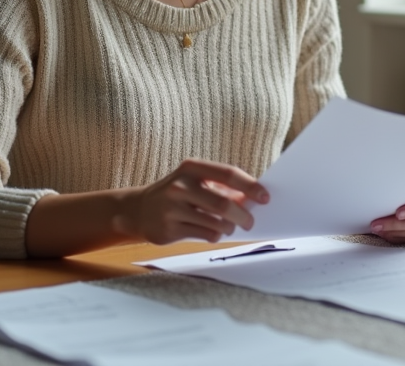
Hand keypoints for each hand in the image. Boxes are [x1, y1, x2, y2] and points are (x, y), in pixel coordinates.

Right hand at [121, 158, 268, 244]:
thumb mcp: (196, 182)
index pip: (228, 174)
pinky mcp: (169, 229)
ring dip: (229, 227)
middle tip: (250, 222)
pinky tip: (213, 232)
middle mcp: (180, 186)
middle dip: (242, 215)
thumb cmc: (178, 193)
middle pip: (223, 203)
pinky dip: (216, 235)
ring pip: (215, 223)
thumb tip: (252, 199)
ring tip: (229, 227)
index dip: (250, 186)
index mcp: (191, 168)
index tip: (265, 197)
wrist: (139, 209)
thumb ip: (222, 187)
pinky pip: (205, 235)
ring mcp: (172, 208)